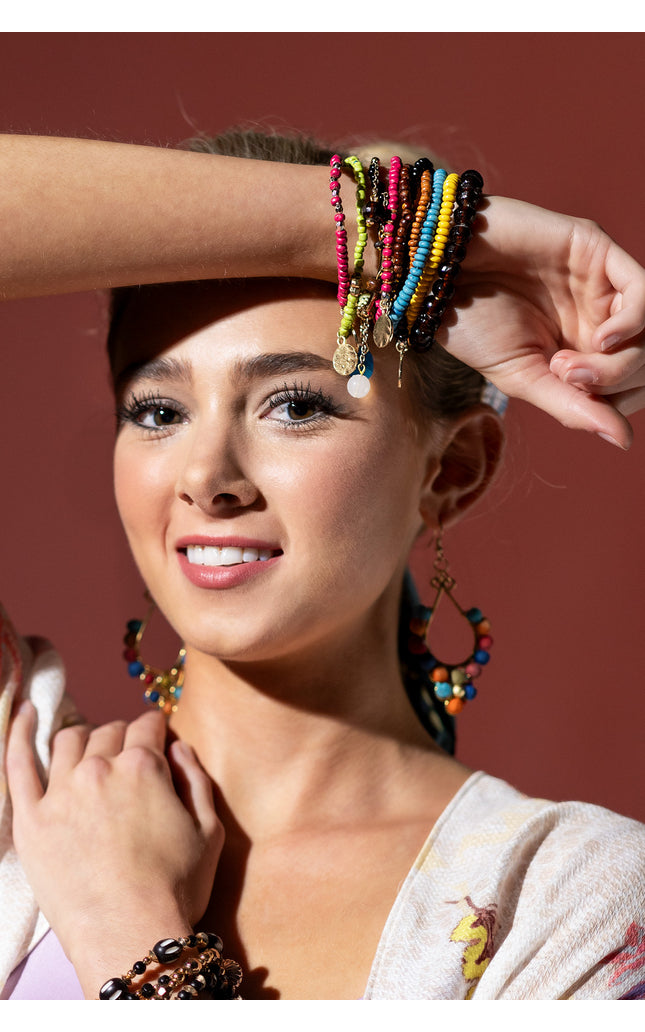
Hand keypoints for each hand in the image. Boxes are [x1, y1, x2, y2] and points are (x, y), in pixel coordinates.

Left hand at [6, 703, 222, 989]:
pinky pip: (18, 765)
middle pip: (109, 732)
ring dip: (83, 737)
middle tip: (127, 756)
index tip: (157, 739)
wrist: (129, 937)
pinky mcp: (31, 820)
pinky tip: (23, 714)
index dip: (155, 731)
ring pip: (68, 741)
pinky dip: (18, 733)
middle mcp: (100, 769)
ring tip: (88, 748)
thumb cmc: (176, 888)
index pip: (148, 726)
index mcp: (144, 767)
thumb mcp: (210, 831)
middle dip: (122, 737)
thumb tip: (178, 748)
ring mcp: (61, 792)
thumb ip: (196, 779)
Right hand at [443, 196, 644, 448]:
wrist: (436, 274)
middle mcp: (598, 315)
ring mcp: (601, 283)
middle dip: (618, 382)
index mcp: (582, 350)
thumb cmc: (470, 325)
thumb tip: (624, 441)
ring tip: (573, 364)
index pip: (633, 385)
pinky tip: (604, 337)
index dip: (617, 403)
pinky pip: (644, 291)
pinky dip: (635, 321)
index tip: (566, 392)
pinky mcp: (596, 249)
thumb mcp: (521, 379)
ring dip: (624, 361)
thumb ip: (573, 407)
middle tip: (566, 375)